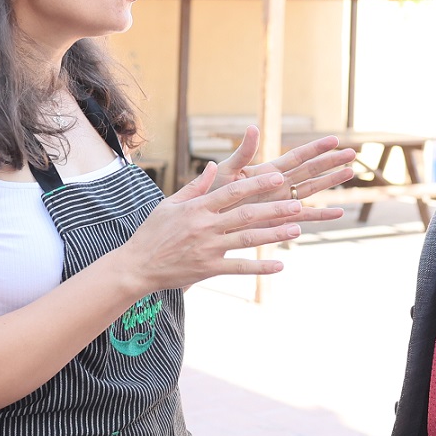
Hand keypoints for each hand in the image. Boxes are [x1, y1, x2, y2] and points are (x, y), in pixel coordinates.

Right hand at [115, 167, 309, 290]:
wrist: (137, 266)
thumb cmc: (153, 232)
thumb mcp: (170, 204)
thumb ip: (196, 186)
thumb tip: (214, 166)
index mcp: (198, 207)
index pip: (233, 192)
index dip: (257, 184)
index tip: (278, 176)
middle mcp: (205, 226)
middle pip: (246, 215)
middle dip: (275, 209)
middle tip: (299, 204)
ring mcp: (208, 249)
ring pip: (247, 240)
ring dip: (274, 235)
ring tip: (297, 229)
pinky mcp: (208, 268)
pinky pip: (239, 267)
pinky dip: (260, 267)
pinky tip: (279, 265)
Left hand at [210, 128, 356, 217]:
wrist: (207, 219)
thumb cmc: (213, 192)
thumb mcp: (228, 170)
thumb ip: (243, 152)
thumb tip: (253, 127)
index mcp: (268, 170)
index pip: (297, 156)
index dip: (315, 148)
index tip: (334, 140)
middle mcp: (279, 184)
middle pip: (311, 171)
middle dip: (331, 162)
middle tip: (353, 153)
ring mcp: (282, 202)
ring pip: (312, 190)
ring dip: (331, 182)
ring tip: (351, 172)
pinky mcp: (280, 221)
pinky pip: (304, 217)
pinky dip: (321, 216)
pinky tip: (339, 213)